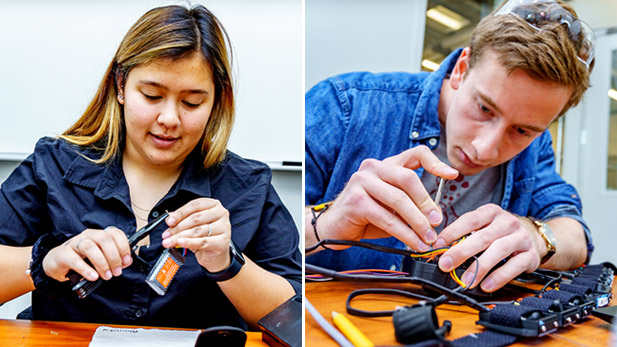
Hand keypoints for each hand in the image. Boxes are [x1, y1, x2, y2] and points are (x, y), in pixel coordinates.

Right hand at [42, 227, 132, 281]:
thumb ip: (113, 259)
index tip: (126, 261)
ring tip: (106, 276)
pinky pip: (75, 260)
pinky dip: (86, 269)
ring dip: (102, 263)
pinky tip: (93, 276)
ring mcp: (74, 243)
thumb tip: (126, 262)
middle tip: (117, 271)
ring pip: (90, 247)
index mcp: (98, 235)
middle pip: (104, 239)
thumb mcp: (99, 258)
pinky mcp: (63, 254)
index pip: (114, 233)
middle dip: (114, 257)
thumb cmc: (81, 259)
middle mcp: (88, 236)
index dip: (123, 246)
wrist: (56, 263)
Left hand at [162, 198, 231, 272]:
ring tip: (169, 241)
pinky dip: (189, 242)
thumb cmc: (205, 236)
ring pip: (197, 231)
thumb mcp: (193, 225)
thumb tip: (169, 219)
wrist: (215, 255)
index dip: (180, 213)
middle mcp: (221, 213)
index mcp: (213, 204)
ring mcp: (224, 227)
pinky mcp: (223, 241)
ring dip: (180, 236)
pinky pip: (202, 242)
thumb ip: (183, 219)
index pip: (195, 205)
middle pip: (195, 218)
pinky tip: (180, 243)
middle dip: (178, 227)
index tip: (169, 221)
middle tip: (167, 234)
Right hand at [316, 146, 457, 251]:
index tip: (452, 175)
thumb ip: (410, 203)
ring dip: (418, 223)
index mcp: (385, 165)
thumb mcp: (391, 206)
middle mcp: (373, 168)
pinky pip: (387, 218)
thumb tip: (436, 215)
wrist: (333, 228)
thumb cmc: (365, 217)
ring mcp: (362, 182)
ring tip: (428, 238)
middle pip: (409, 179)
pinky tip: (414, 243)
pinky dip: (405, 234)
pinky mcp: (356, 201)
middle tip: (437, 222)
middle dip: (426, 203)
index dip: (436, 163)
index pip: (416, 154)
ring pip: (399, 200)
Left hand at [435, 204, 542, 291]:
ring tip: (466, 280)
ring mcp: (520, 238)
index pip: (469, 220)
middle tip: (446, 264)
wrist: (533, 237)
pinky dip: (499, 277)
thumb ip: (465, 235)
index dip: (452, 232)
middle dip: (461, 252)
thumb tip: (441, 250)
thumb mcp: (484, 226)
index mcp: (491, 212)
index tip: (438, 245)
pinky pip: (514, 267)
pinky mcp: (530, 255)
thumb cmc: (500, 232)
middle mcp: (507, 222)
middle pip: (482, 237)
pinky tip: (486, 285)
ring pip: (499, 250)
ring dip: (480, 267)